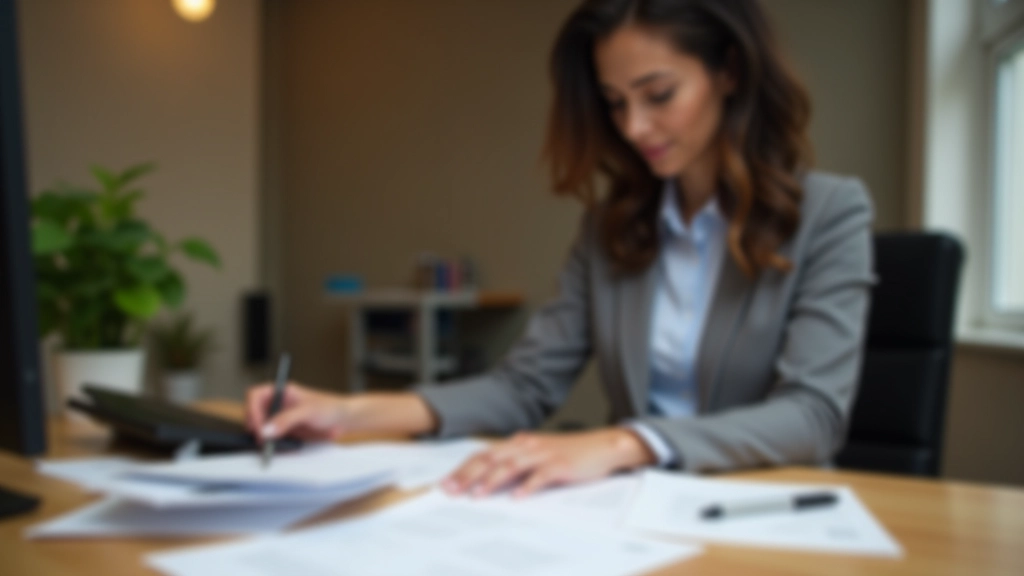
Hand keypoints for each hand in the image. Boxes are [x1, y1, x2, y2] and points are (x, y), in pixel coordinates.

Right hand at [245, 382, 349, 440]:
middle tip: (262, 439)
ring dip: (261, 436)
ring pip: (260, 427)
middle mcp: (278, 404)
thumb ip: (286, 419)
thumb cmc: (331, 407)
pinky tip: (275, 448)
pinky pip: (270, 438)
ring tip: (269, 446)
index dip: (252, 410)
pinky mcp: (286, 431)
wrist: (344, 420)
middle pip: (253, 412)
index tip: (259, 425)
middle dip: (254, 425)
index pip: (255, 395)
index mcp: (281, 391)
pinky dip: (269, 444)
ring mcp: (280, 418)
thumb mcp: (308, 411)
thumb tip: (267, 430)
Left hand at [442, 428, 655, 497]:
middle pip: (491, 459)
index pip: (484, 455)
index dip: (463, 468)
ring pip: (512, 465)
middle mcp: (528, 445)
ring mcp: (544, 454)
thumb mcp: (538, 454)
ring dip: (492, 481)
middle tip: (451, 491)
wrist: (603, 446)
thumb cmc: (569, 453)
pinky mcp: (561, 465)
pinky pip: (541, 475)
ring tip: (477, 495)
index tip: (445, 484)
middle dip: (468, 475)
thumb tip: (489, 480)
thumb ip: (516, 463)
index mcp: (519, 443)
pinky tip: (517, 498)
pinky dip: (527, 486)